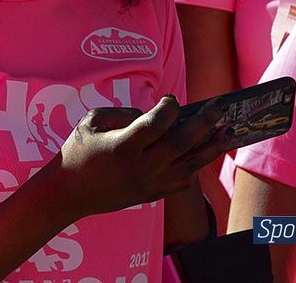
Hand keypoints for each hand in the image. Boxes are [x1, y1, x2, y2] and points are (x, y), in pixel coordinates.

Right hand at [54, 96, 226, 219]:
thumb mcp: (91, 121)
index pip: (157, 123)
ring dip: (211, 147)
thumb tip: (150, 114)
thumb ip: (122, 112)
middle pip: (182, 143)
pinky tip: (204, 153)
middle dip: (205, 122)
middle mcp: (140, 167)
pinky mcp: (152, 194)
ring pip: (190, 165)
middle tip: (221, 107)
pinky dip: (197, 166)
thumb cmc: (78, 152)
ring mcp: (149, 184)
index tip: (171, 100)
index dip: (169, 107)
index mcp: (122, 147)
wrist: (68, 192)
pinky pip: (184, 181)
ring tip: (227, 131)